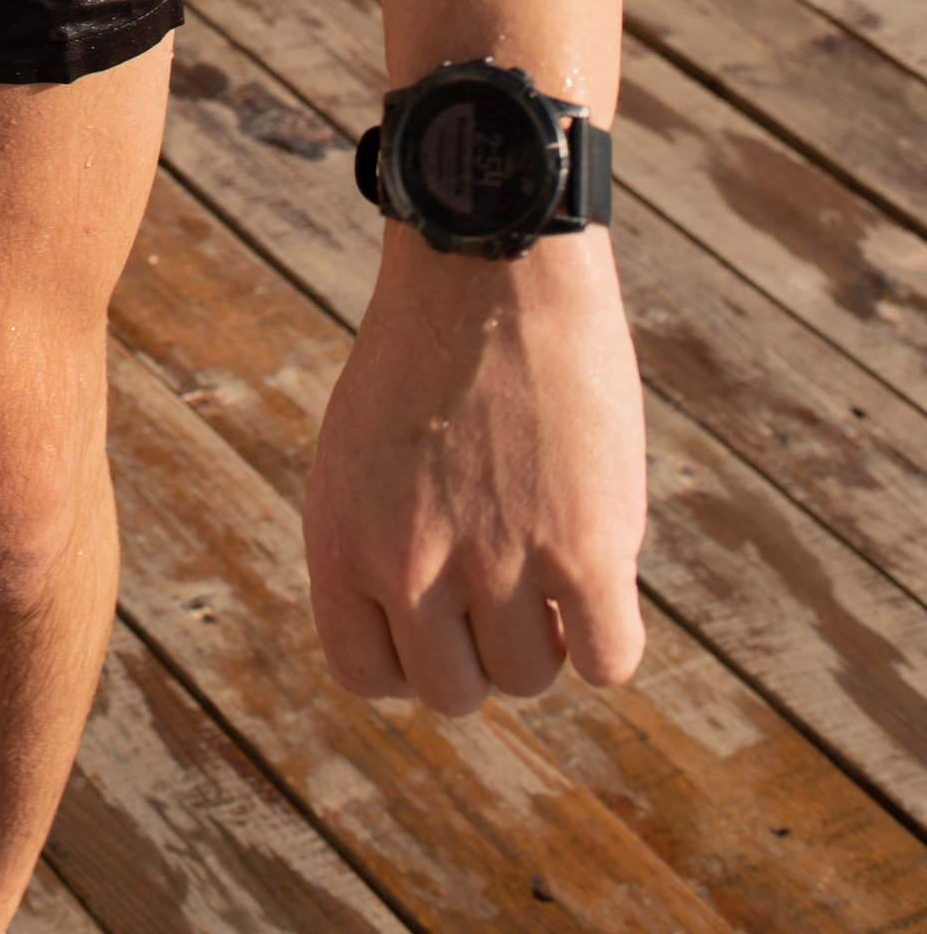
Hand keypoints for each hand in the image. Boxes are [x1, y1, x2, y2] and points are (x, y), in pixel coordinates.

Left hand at [304, 226, 647, 713]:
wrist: (491, 257)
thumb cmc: (431, 346)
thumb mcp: (363, 449)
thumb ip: (382, 546)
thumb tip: (436, 643)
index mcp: (339, 536)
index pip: (364, 671)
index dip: (413, 656)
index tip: (442, 615)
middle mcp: (406, 561)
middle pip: (456, 690)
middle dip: (483, 649)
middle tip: (506, 580)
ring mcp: (495, 559)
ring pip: (531, 676)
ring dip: (548, 633)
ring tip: (549, 550)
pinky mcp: (582, 547)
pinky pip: (608, 660)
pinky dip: (609, 637)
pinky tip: (602, 577)